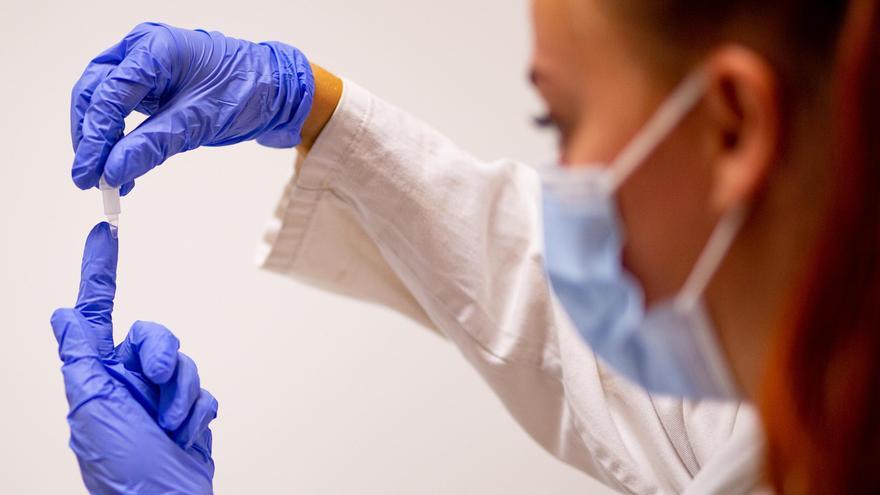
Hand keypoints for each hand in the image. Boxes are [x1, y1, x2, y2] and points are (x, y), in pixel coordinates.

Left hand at [50, 223, 216, 493]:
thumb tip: (62, 315)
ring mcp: (158, 398)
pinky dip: (198, 412)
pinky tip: (186, 435)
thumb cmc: (123, 471)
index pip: (97, 312)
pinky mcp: (188, 414)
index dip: (99, 270)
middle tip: (160, 378)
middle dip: (164, 355)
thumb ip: (82, 358)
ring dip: (183, 395)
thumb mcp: (92, 409)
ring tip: (171, 427)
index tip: (105, 233)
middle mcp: (126, 382)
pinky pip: (204, 392)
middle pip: (155, 336)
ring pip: (185, 364)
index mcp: (96, 377)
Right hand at [70, 22, 314, 192]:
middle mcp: (142, 51)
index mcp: (154, 48)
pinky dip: (120, 141)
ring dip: (102, 141)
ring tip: (105, 178)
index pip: (109, 92)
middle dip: (91, 137)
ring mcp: (144, 68)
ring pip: (104, 103)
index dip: (95, 135)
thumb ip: (153, 145)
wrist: (276, 90)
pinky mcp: (151, 88)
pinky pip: (123, 113)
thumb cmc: (246, 89)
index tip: (89, 172)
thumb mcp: (199, 120)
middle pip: (95, 93)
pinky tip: (121, 168)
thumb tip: (113, 171)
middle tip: (90, 177)